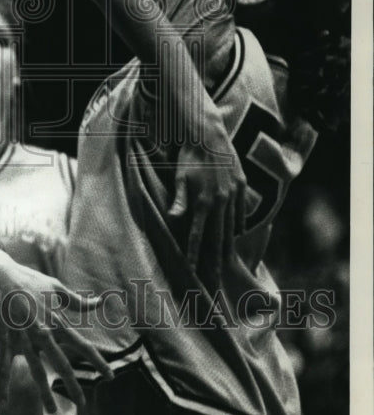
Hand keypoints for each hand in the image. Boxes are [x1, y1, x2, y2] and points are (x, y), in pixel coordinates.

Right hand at [0, 253, 111, 411]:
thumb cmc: (28, 280)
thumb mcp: (55, 287)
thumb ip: (77, 300)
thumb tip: (98, 302)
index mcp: (56, 322)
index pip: (82, 345)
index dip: (97, 361)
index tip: (110, 376)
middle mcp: (43, 334)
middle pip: (61, 364)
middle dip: (73, 385)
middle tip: (82, 403)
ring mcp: (23, 340)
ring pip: (36, 371)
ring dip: (44, 392)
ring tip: (52, 411)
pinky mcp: (6, 341)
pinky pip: (4, 367)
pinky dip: (2, 384)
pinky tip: (3, 401)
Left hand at [167, 122, 247, 283]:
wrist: (208, 134)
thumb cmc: (188, 156)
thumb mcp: (179, 178)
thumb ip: (179, 200)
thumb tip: (172, 219)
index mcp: (203, 202)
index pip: (198, 236)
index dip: (194, 254)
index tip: (192, 272)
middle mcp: (221, 202)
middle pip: (218, 238)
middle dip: (214, 261)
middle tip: (213, 280)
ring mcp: (234, 195)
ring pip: (231, 228)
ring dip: (228, 247)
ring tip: (226, 264)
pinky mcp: (242, 186)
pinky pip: (241, 212)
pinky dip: (238, 226)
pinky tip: (237, 236)